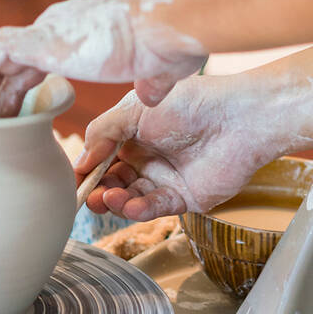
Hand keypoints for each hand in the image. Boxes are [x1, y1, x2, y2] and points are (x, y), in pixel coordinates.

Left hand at [0, 0, 206, 117]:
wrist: (164, 29)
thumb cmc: (167, 45)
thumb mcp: (157, 70)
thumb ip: (150, 83)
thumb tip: (152, 97)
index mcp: (78, 34)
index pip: (38, 61)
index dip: (25, 92)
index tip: (22, 121)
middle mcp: (56, 27)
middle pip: (13, 63)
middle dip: (2, 98)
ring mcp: (44, 31)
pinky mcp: (38, 42)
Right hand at [73, 75, 293, 220]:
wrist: (239, 118)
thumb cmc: (191, 103)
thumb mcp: (135, 109)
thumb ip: (103, 132)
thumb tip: (80, 161)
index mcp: (133, 133)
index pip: (101, 157)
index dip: (86, 169)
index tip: (72, 180)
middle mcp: (147, 157)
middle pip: (112, 182)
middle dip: (97, 190)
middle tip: (87, 196)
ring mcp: (165, 178)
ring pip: (130, 198)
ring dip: (115, 202)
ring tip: (108, 198)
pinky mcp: (184, 198)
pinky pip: (155, 208)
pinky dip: (139, 210)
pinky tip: (130, 206)